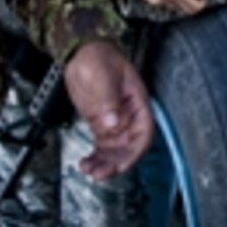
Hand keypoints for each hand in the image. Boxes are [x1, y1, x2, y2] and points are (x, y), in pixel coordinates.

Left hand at [65, 41, 154, 180]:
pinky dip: (96, 157)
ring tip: (90, 171)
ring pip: (115, 149)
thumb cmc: (97, 56)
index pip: (144, 132)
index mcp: (136, 101)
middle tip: (100, 173)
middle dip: (117, 163)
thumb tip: (113, 124)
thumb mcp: (101, 74)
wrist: (81, 52)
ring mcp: (115, 119)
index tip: (121, 163)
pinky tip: (85, 163)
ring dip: (105, 163)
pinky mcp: (101, 123)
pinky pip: (102, 146)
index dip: (135, 151)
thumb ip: (107, 99)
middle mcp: (128, 114)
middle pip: (130, 146)